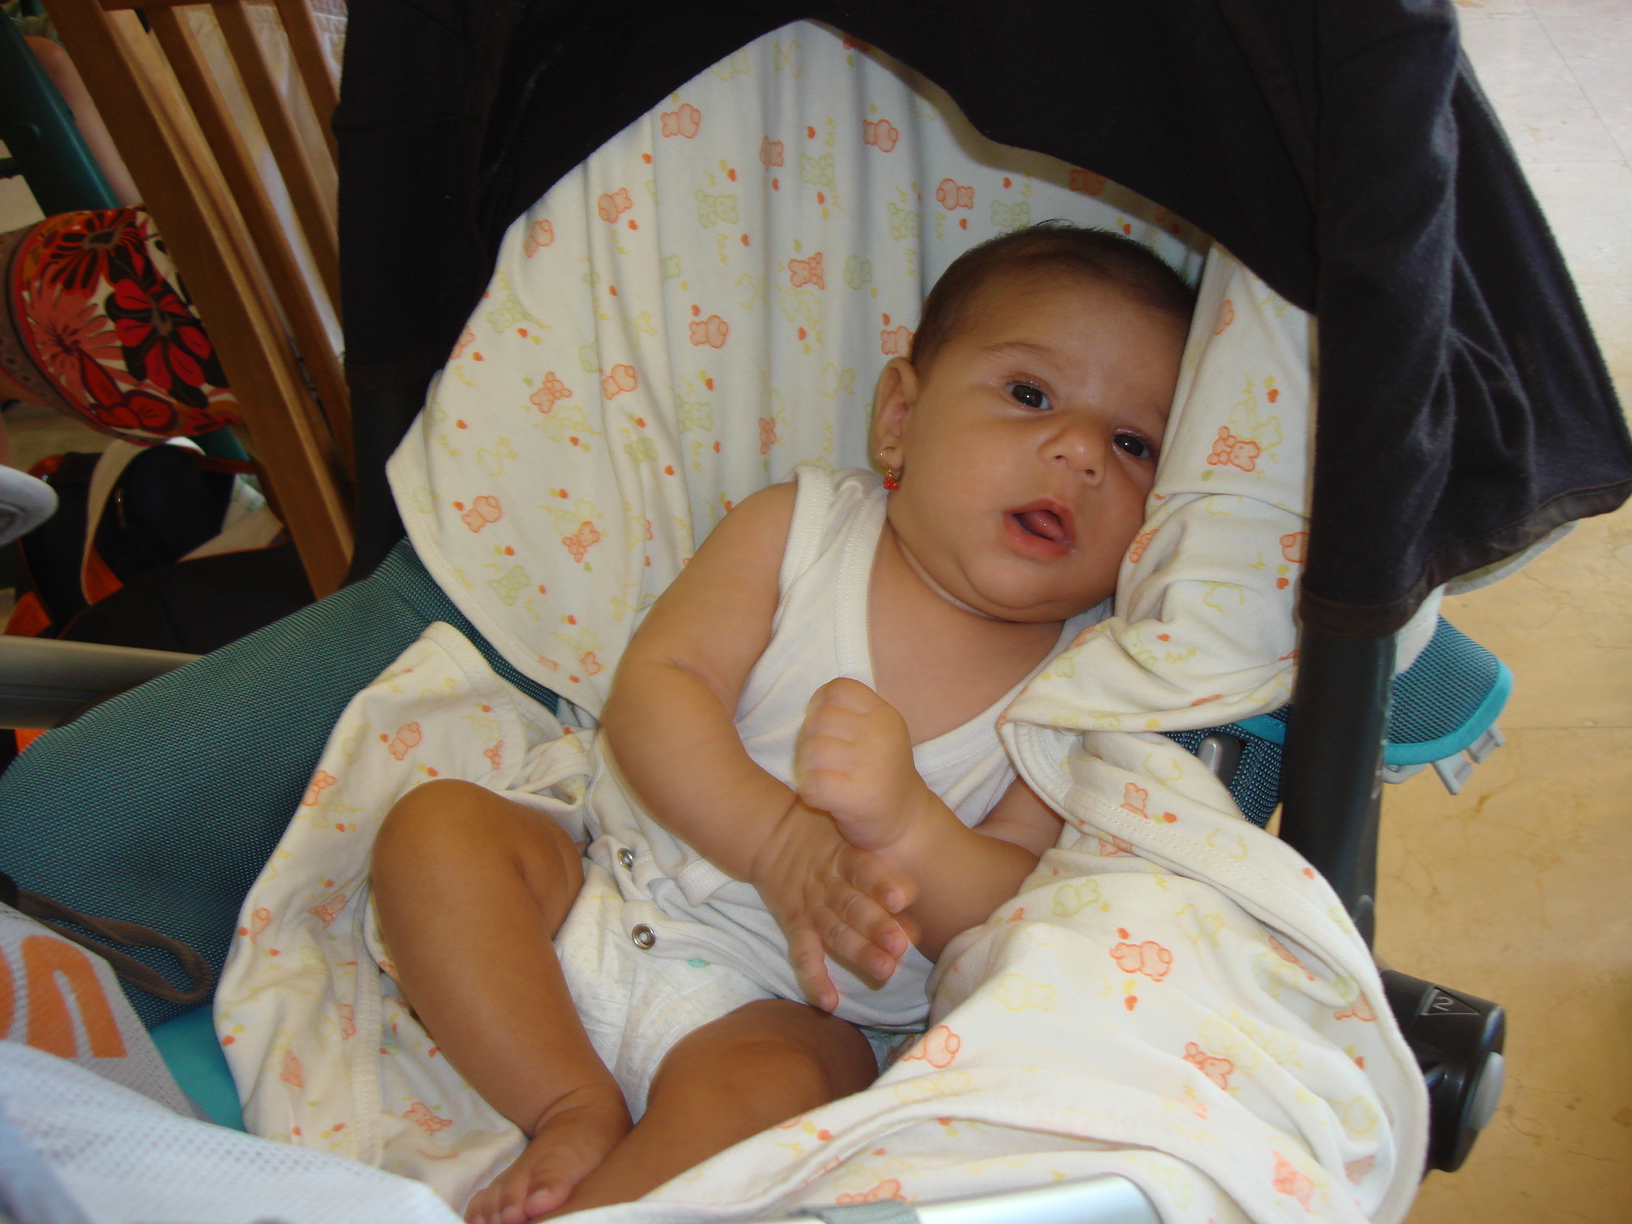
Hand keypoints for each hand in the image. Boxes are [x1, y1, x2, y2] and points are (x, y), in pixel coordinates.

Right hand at [749, 799, 915, 1011]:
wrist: (771, 831)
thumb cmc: (826, 831)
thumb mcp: (848, 821)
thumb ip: (874, 836)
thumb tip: (914, 855)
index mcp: (847, 855)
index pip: (865, 869)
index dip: (883, 883)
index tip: (903, 898)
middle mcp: (830, 883)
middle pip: (854, 906)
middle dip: (877, 927)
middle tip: (901, 946)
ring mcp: (812, 906)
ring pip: (836, 932)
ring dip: (859, 953)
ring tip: (884, 971)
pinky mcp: (795, 924)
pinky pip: (803, 954)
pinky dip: (814, 978)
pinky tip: (829, 1002)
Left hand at [795, 678, 933, 852]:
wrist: (907, 823)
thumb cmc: (882, 774)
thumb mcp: (879, 733)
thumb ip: (851, 714)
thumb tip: (810, 708)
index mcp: (884, 715)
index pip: (838, 689)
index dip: (821, 705)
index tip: (826, 728)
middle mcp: (881, 735)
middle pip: (819, 719)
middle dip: (810, 739)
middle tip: (822, 760)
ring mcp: (872, 765)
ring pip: (812, 750)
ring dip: (807, 767)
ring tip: (822, 777)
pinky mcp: (858, 797)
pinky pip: (812, 783)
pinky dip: (809, 792)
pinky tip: (823, 797)